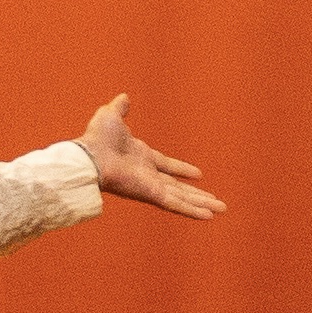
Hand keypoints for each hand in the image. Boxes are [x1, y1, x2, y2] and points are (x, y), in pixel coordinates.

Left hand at [82, 97, 223, 220]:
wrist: (90, 155)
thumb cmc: (97, 138)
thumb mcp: (111, 116)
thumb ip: (120, 108)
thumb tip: (124, 97)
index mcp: (141, 158)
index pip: (167, 166)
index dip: (182, 170)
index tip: (198, 174)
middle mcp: (148, 175)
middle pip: (179, 188)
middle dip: (198, 195)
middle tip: (216, 202)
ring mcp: (151, 187)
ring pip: (182, 198)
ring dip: (202, 204)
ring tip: (221, 209)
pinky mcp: (152, 195)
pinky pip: (176, 204)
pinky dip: (192, 210)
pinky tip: (208, 216)